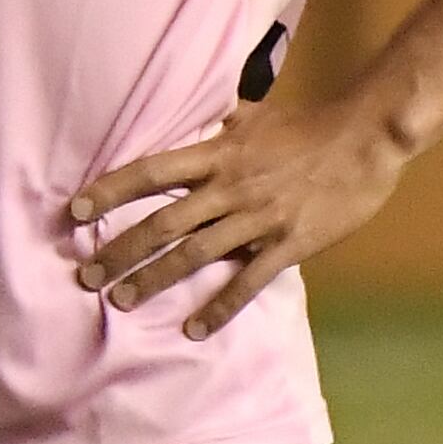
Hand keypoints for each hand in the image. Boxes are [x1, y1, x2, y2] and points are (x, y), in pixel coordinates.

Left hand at [69, 98, 413, 338]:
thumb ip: (218, 124)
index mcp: (217, 155)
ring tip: (122, 302)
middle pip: (161, 223)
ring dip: (154, 280)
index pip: (149, 172)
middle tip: (86, 276)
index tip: (75, 209)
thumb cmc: (308, 125)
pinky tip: (194, 330)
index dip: (110, 190)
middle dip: (120, 251)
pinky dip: (220, 307)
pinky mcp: (289, 244)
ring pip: (194, 255)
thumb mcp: (253, 116)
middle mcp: (229, 188)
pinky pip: (248, 281)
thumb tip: (193, 113)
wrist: (367, 138)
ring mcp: (258, 218)